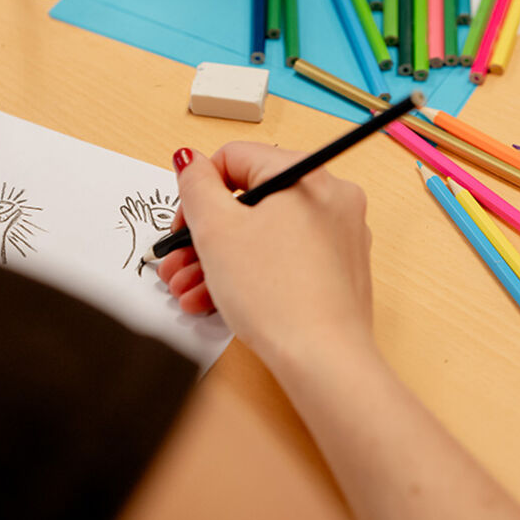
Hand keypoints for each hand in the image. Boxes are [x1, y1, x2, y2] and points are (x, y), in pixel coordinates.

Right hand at [157, 144, 374, 370]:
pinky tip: (218, 299)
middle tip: (179, 262)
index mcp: (306, 175)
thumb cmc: (277, 296)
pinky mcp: (338, 269)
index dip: (198, 190)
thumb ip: (196, 185)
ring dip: (221, 258)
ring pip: (264, 233)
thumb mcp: (216, 230)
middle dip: (205, 234)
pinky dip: (251, 272)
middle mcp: (331, 198)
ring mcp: (339, 235)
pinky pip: (284, 257)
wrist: (323, 361)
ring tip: (190, 290)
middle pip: (250, 201)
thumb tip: (189, 160)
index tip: (183, 224)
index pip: (236, 158)